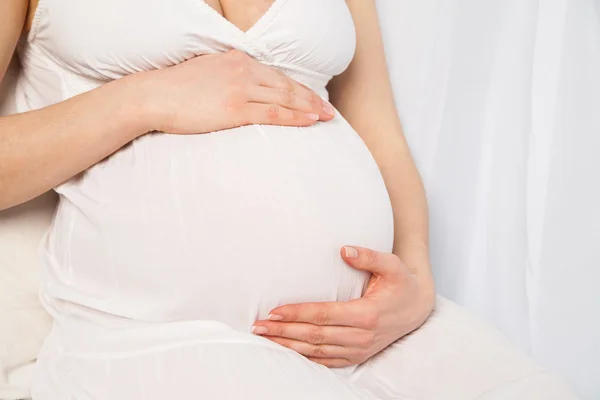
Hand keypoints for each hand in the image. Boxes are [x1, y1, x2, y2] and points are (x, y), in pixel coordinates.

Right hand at [136, 49, 334, 133]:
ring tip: (326, 118)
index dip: (298, 88)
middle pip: (286, 85)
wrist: (153, 96)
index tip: (313, 98)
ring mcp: (240, 89)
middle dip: (311, 98)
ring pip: (284, 98)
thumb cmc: (175, 89)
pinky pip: (273, 113)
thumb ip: (227, 77)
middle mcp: (243, 70)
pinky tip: (309, 121)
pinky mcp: (235, 108)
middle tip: (329, 110)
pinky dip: (294, 117)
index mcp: (237, 60)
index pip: (277, 75)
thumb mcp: (206, 72)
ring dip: (309, 108)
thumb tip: (239, 90)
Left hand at [252, 246, 434, 367]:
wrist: (417, 308)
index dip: (297, 314)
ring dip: (289, 345)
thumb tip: (344, 250)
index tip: (274, 310)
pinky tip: (287, 350)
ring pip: (317, 351)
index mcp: (367, 314)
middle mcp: (361, 336)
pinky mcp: (357, 356)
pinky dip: (304, 357)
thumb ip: (368, 256)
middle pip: (314, 336)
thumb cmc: (401, 283)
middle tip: (258, 326)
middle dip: (284, 331)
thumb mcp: (392, 264)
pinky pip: (326, 361)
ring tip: (265, 338)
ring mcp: (359, 350)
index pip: (323, 315)